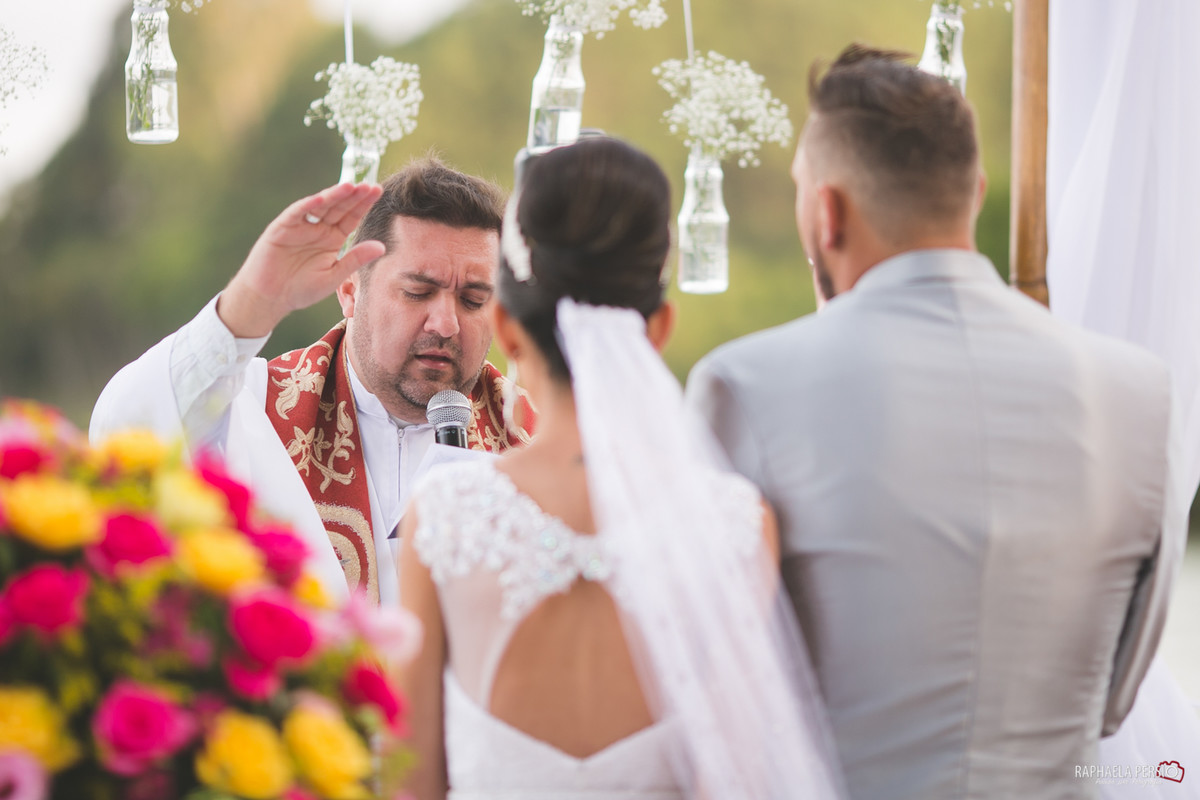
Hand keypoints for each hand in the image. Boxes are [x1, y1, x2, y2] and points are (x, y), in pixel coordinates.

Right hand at [217, 182, 386, 337]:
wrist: (270, 299)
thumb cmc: (301, 289)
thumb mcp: (334, 276)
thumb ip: (355, 260)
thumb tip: (382, 247)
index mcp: (333, 239)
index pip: (351, 217)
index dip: (363, 204)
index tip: (377, 191)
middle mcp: (318, 229)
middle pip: (339, 208)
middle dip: (353, 196)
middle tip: (369, 185)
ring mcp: (300, 226)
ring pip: (320, 206)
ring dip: (334, 196)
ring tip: (351, 186)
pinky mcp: (282, 228)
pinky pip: (296, 214)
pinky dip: (307, 206)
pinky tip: (321, 199)